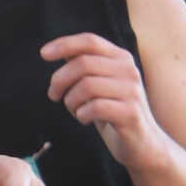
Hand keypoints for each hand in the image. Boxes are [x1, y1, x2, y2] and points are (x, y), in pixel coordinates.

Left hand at [43, 31, 161, 167]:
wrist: (141, 143)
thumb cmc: (114, 113)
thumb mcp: (99, 86)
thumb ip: (85, 68)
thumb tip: (62, 51)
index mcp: (121, 58)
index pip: (90, 41)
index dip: (65, 45)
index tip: (43, 54)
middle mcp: (128, 70)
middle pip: (83, 63)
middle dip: (60, 80)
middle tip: (53, 95)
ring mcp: (131, 91)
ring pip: (86, 85)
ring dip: (70, 100)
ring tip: (73, 110)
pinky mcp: (129, 113)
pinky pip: (94, 107)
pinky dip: (81, 114)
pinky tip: (84, 119)